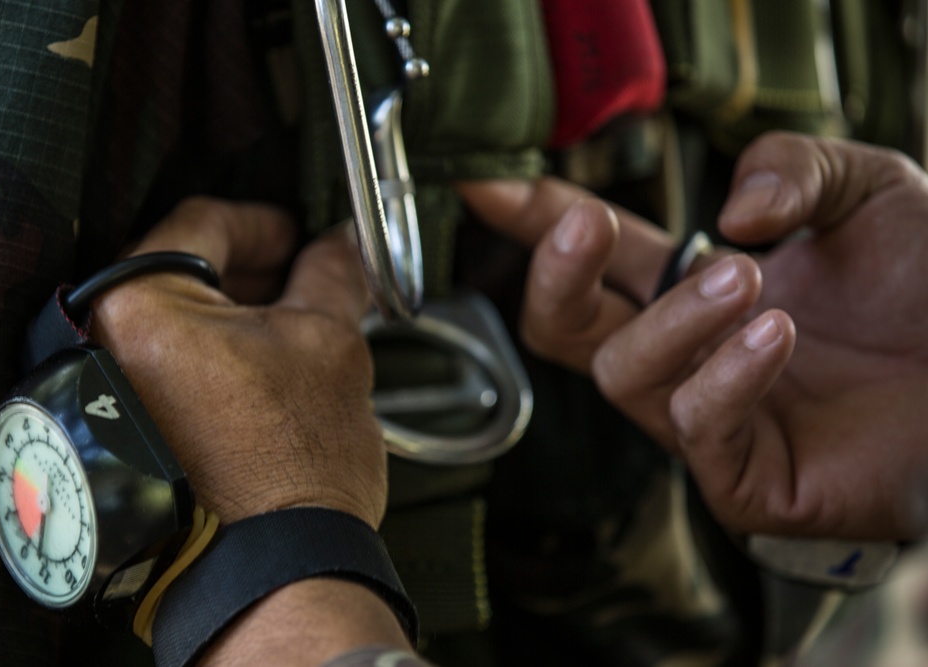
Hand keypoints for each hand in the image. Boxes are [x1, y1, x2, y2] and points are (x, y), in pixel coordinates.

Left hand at [89, 197, 384, 526]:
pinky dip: (214, 358)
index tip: (295, 234)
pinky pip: (167, 367)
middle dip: (255, 272)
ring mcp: (107, 395)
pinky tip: (262, 370)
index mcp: (138, 306)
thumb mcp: (328, 344)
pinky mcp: (120, 432)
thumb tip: (337, 245)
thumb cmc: (292, 468)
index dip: (265, 223)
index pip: (204, 222)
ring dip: (237, 317)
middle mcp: (101, 347)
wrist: (276, 566)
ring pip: (177, 323)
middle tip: (306, 280)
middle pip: (183, 272)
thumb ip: (331, 273)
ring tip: (293, 332)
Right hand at [461, 133, 927, 539]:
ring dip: (672, 320)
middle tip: (583, 229)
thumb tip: (725, 217)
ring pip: (622, 374)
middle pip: (564, 327)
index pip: (593, 251)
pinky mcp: (740, 475)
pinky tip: (776, 338)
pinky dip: (727, 377)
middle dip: (555, 276)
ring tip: (744, 280)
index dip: (533, 217)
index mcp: (691, 285)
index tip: (483, 185)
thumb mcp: (864, 189)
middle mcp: (682, 353)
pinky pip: (696, 426)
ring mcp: (703, 416)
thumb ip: (789, 168)